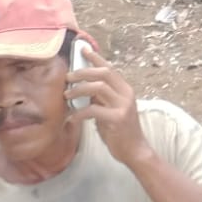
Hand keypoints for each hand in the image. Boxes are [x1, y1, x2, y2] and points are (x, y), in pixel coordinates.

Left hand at [65, 45, 150, 167]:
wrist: (134, 151)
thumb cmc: (120, 131)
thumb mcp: (111, 110)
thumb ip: (101, 98)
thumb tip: (82, 87)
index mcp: (125, 90)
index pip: (109, 68)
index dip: (96, 57)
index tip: (82, 49)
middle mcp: (126, 94)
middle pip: (103, 73)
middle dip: (83, 72)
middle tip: (68, 77)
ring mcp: (123, 106)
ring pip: (98, 87)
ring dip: (79, 89)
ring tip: (66, 95)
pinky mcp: (118, 118)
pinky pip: (93, 110)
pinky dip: (79, 113)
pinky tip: (72, 118)